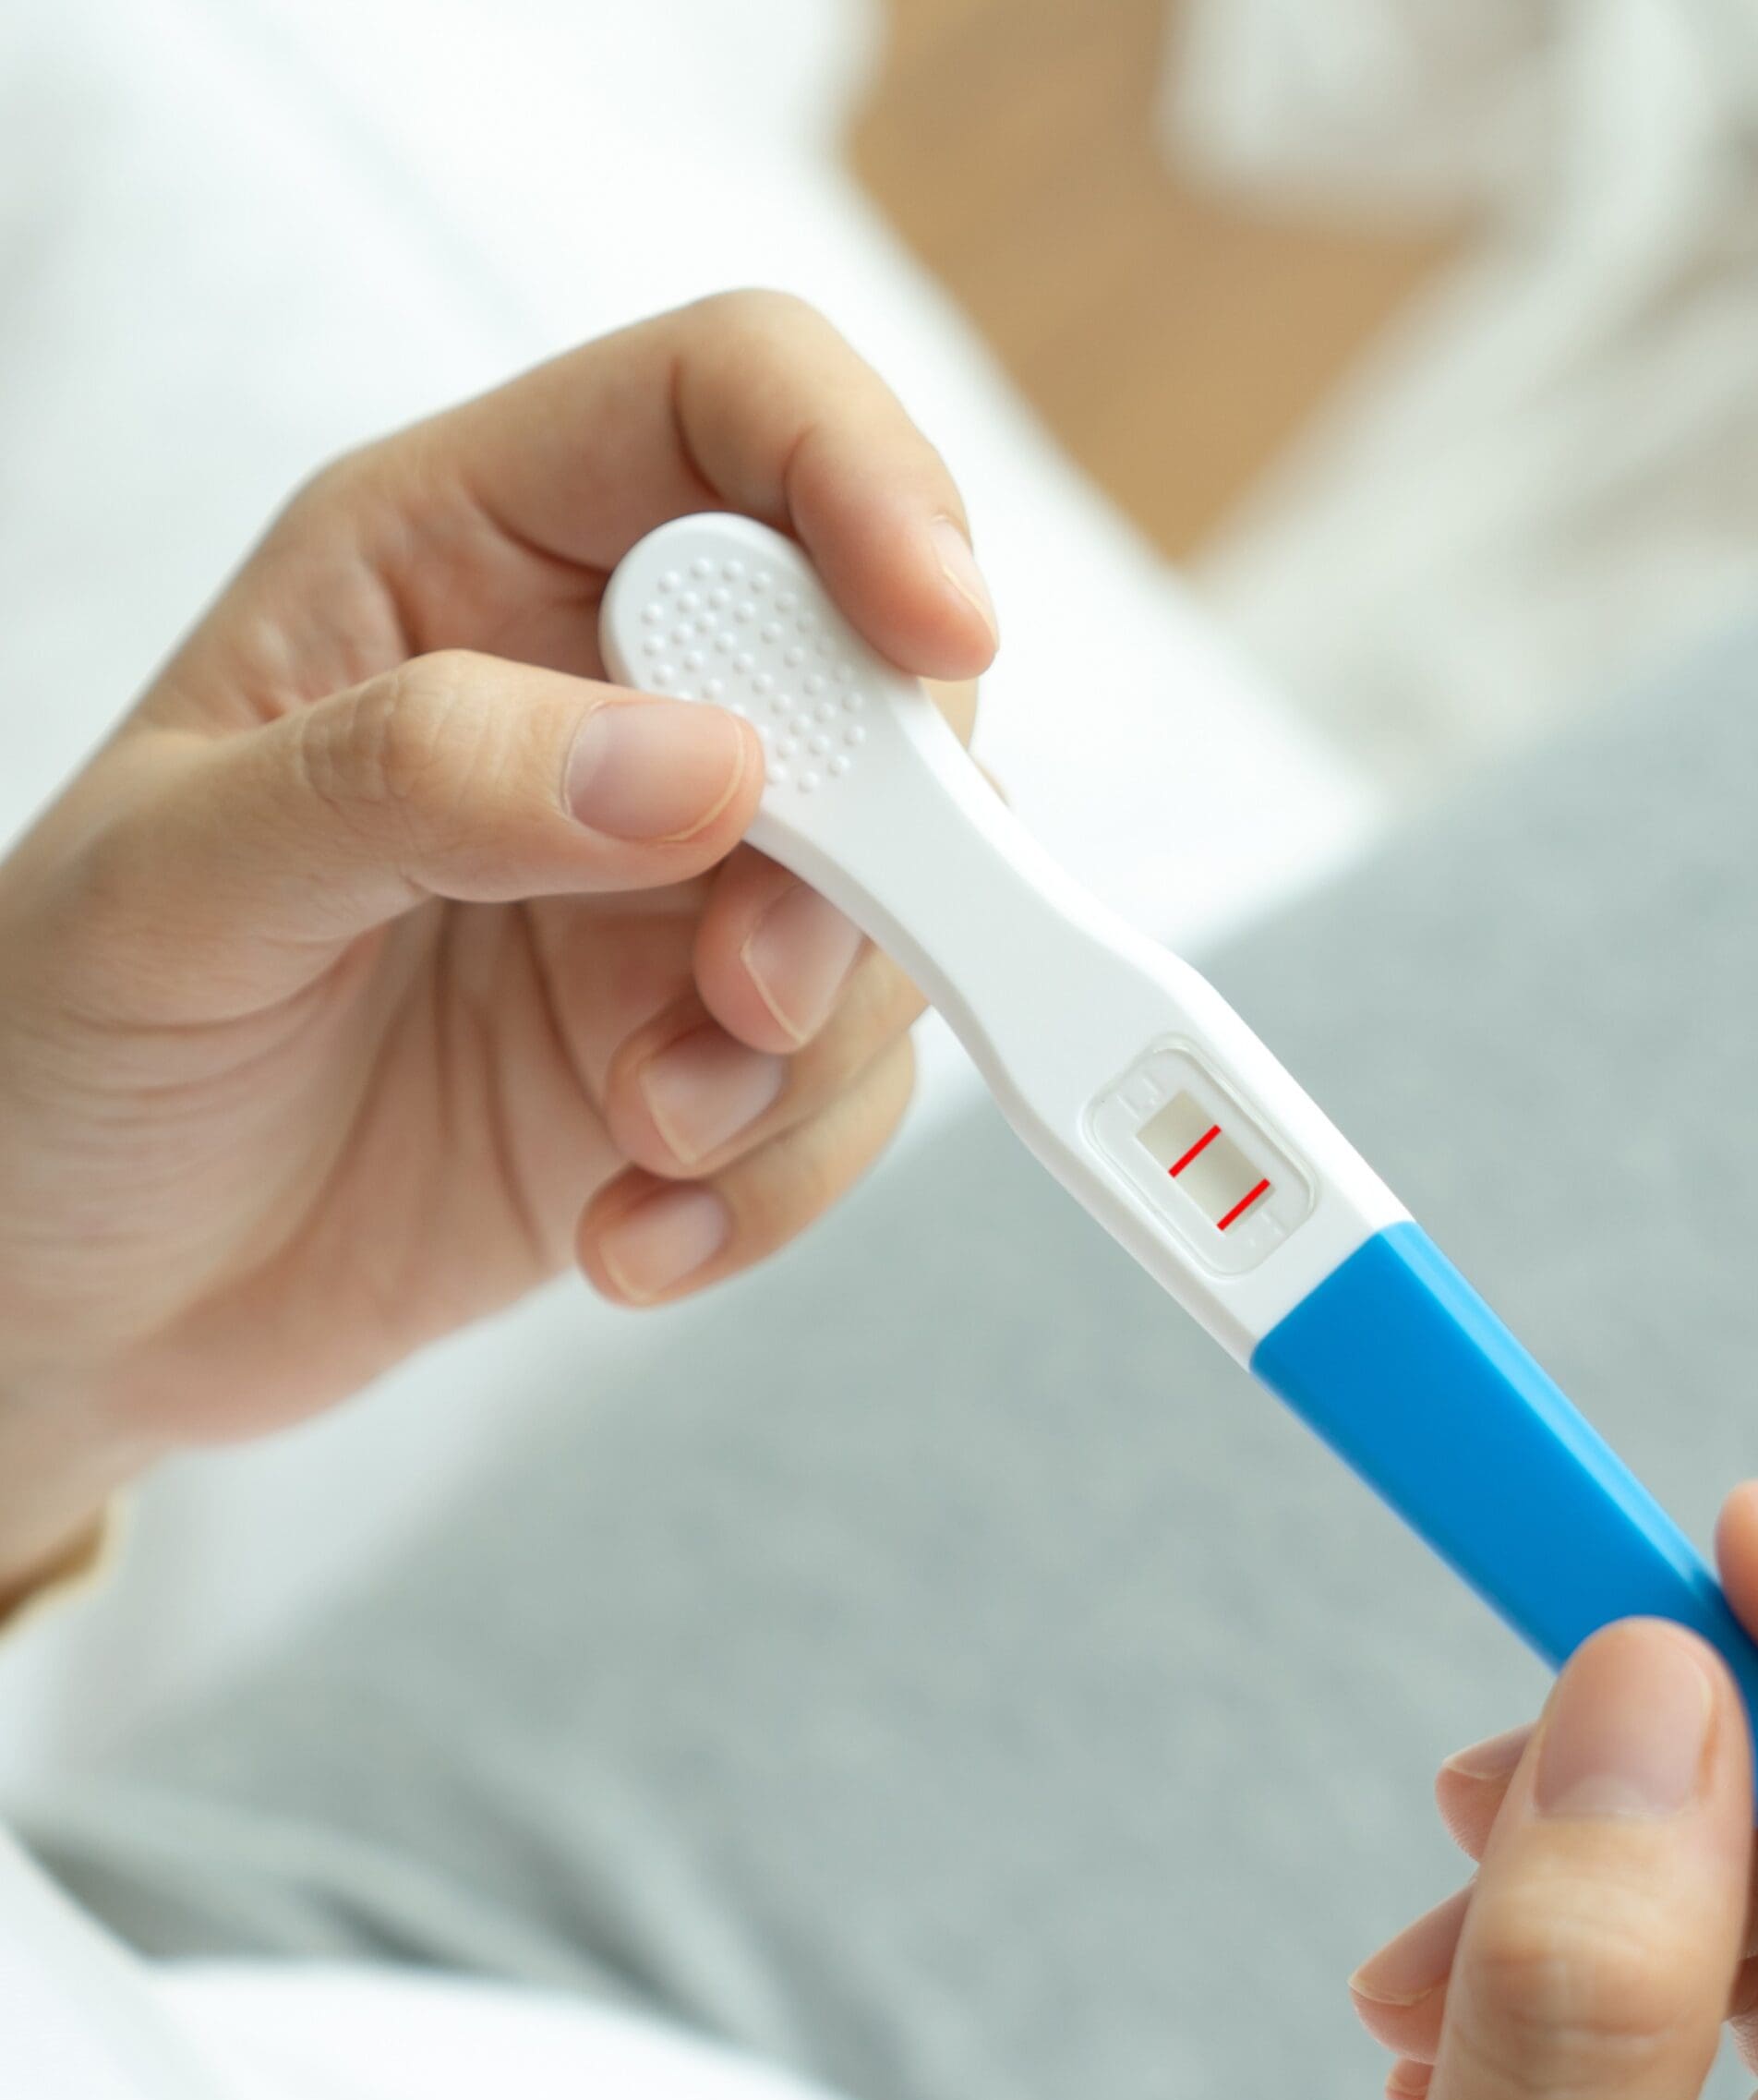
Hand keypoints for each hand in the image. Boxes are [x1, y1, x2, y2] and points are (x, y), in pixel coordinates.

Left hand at [0, 293, 999, 1581]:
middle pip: (872, 676)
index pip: (731, 409)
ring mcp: (675, 886)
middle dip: (866, 853)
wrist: (88, 1294)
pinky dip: (782, 1179)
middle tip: (743, 995)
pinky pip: (851, 1086)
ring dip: (807, 1050)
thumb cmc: (69, 1046)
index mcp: (457, 560)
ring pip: (901, 902)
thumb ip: (418, 780)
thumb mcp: (174, 885)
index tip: (932, 630)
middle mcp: (601, 701)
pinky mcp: (712, 1047)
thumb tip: (695, 763)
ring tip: (647, 1137)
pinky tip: (637, 1228)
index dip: (861, 477)